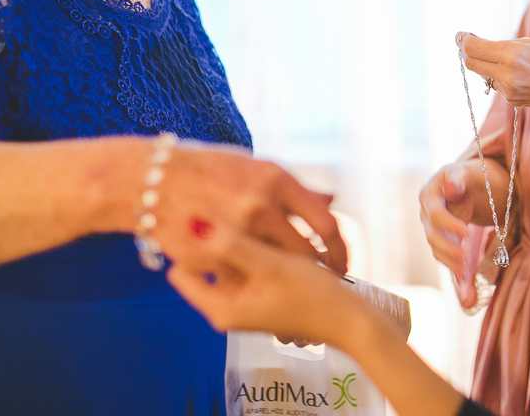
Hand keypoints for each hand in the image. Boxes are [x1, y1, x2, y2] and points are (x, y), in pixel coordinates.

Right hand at [150, 143, 347, 274]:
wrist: (151, 179)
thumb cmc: (207, 170)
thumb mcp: (255, 168)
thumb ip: (293, 189)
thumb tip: (332, 200)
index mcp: (275, 180)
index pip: (325, 223)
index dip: (340, 248)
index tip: (341, 262)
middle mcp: (260, 204)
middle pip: (306, 253)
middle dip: (320, 273)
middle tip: (323, 283)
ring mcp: (235, 232)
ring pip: (276, 270)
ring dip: (289, 283)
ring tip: (296, 288)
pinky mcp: (211, 255)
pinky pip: (243, 279)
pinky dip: (254, 287)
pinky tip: (259, 289)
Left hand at [167, 226, 360, 346]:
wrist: (349, 319)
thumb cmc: (312, 296)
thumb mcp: (270, 266)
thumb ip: (231, 245)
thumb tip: (193, 225)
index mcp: (220, 307)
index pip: (180, 271)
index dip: (188, 245)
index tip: (203, 218)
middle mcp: (225, 306)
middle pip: (203, 265)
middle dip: (214, 241)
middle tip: (230, 211)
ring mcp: (242, 300)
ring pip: (226, 262)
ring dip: (238, 243)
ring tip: (256, 220)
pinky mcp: (259, 293)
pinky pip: (245, 266)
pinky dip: (254, 250)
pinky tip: (272, 233)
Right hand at [418, 160, 500, 307]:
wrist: (477, 184)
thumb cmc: (473, 174)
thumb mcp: (469, 171)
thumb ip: (458, 178)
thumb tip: (451, 187)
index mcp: (430, 193)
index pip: (434, 213)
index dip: (449, 224)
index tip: (467, 233)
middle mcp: (427, 212)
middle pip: (432, 235)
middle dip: (448, 249)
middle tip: (465, 259)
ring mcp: (434, 228)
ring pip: (437, 250)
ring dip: (450, 264)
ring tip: (465, 274)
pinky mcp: (444, 240)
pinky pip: (446, 257)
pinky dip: (454, 272)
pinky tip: (465, 288)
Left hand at [457, 32, 529, 117]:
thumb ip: (506, 45)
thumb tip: (481, 45)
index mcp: (513, 55)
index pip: (473, 48)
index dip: (463, 40)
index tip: (461, 34)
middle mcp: (508, 75)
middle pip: (471, 63)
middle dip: (468, 52)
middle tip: (471, 42)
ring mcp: (509, 91)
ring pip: (484, 74)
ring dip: (486, 64)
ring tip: (505, 56)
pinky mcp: (513, 101)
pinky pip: (497, 84)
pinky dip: (499, 75)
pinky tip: (519, 71)